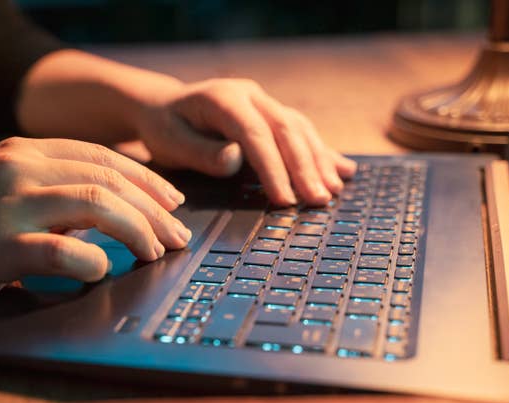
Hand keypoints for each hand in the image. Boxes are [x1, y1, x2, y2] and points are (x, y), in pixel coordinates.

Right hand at [0, 137, 189, 314]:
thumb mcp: (1, 183)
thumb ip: (50, 186)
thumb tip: (113, 209)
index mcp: (25, 151)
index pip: (103, 157)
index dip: (146, 178)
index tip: (173, 200)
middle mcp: (21, 168)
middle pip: (109, 179)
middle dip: (154, 208)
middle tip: (177, 235)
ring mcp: (9, 204)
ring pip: (96, 205)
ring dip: (137, 230)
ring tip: (156, 252)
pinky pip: (61, 250)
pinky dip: (91, 260)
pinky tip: (104, 270)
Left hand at [136, 78, 356, 205]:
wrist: (165, 107)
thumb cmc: (165, 129)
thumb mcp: (170, 142)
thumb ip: (202, 152)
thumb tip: (236, 160)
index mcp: (224, 98)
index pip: (255, 134)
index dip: (273, 168)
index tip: (284, 199)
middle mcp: (250, 95)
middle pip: (286, 130)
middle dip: (305, 167)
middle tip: (318, 201)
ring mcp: (264, 102)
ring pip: (300, 129)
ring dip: (319, 161)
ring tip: (332, 192)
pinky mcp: (272, 113)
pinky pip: (302, 132)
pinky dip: (322, 153)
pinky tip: (343, 171)